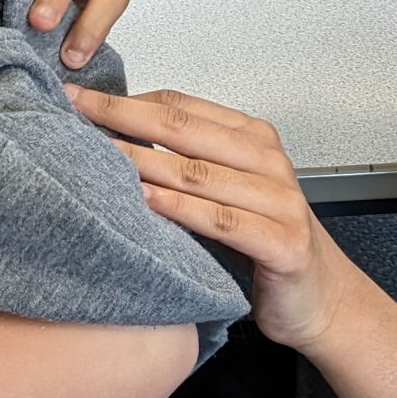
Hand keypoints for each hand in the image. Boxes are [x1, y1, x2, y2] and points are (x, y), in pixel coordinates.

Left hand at [70, 85, 360, 351]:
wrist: (320, 300)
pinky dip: (181, 209)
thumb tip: (112, 138)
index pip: (182, 105)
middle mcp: (269, 161)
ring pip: (199, 173)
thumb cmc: (263, 245)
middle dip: (124, 117)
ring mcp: (280, 201)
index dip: (127, 99)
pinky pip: (223, 221)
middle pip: (185, 129)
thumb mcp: (225, 193)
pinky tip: (146, 201)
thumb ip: (185, 163)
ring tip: (97, 153)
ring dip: (143, 160)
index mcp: (253, 139)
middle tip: (76, 111)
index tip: (80, 97)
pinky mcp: (284, 243)